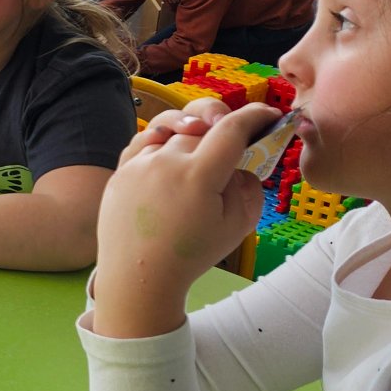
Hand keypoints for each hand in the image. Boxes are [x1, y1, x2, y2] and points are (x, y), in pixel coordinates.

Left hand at [93, 99, 274, 336]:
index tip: (270, 114)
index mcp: (198, 174)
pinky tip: (170, 148)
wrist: (138, 275)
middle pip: (202, 128)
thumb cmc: (191, 255)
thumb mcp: (238, 226)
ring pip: (172, 131)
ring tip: (202, 152)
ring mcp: (139, 162)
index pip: (231, 129)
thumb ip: (248, 187)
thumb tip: (240, 165)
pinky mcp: (121, 169)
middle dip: (223, 130)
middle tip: (236, 146)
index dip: (255, 116)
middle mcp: (165, 160)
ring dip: (192, 135)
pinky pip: (145, 141)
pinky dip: (161, 139)